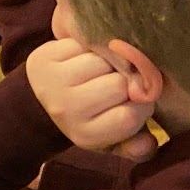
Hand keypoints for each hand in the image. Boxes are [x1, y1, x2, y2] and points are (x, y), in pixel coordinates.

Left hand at [26, 38, 158, 159]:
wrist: (46, 98)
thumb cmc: (91, 116)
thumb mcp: (115, 139)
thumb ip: (137, 146)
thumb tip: (147, 144)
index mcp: (86, 135)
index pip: (129, 117)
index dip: (142, 106)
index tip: (137, 102)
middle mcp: (66, 111)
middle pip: (119, 84)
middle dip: (127, 80)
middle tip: (119, 83)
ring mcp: (52, 83)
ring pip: (102, 60)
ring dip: (109, 61)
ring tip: (103, 70)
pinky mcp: (42, 58)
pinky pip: (83, 43)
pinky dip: (91, 46)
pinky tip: (85, 57)